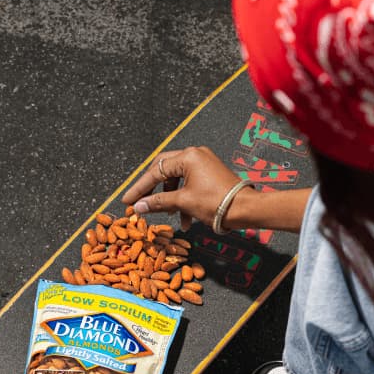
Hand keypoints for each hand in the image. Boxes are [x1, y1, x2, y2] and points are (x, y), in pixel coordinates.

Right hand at [122, 146, 246, 231]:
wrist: (245, 209)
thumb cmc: (217, 203)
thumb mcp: (184, 203)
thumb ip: (159, 202)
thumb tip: (139, 206)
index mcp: (187, 156)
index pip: (155, 171)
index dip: (140, 188)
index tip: (127, 200)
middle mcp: (195, 155)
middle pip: (164, 170)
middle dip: (153, 189)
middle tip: (141, 203)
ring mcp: (204, 163)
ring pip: (177, 179)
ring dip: (170, 198)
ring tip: (169, 215)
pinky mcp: (210, 173)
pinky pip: (190, 183)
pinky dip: (184, 199)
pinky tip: (185, 219)